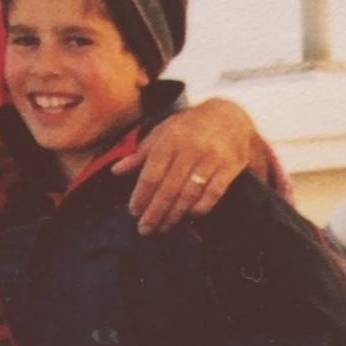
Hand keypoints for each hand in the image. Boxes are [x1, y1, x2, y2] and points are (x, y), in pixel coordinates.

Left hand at [113, 97, 258, 234]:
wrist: (229, 116)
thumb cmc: (189, 127)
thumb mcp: (162, 133)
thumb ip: (140, 154)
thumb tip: (115, 171)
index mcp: (169, 140)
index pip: (151, 174)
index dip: (141, 196)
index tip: (133, 212)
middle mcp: (190, 149)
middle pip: (169, 188)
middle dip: (155, 212)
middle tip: (145, 229)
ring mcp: (211, 159)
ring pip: (189, 194)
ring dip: (175, 215)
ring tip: (164, 227)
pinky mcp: (229, 167)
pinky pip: (214, 193)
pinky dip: (201, 207)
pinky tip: (190, 216)